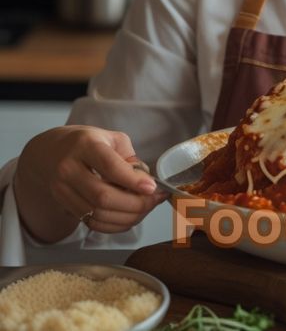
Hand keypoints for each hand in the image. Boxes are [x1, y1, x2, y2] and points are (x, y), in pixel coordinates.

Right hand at [15, 125, 167, 242]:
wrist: (52, 152)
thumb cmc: (89, 143)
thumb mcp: (112, 138)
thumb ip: (130, 159)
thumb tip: (146, 183)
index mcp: (85, 145)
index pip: (110, 166)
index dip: (133, 180)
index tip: (152, 187)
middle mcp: (69, 169)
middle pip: (103, 197)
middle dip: (135, 204)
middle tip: (154, 200)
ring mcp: (63, 190)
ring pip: (98, 214)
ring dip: (128, 217)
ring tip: (146, 208)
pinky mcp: (64, 206)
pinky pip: (93, 223)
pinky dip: (115, 224)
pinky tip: (130, 216)